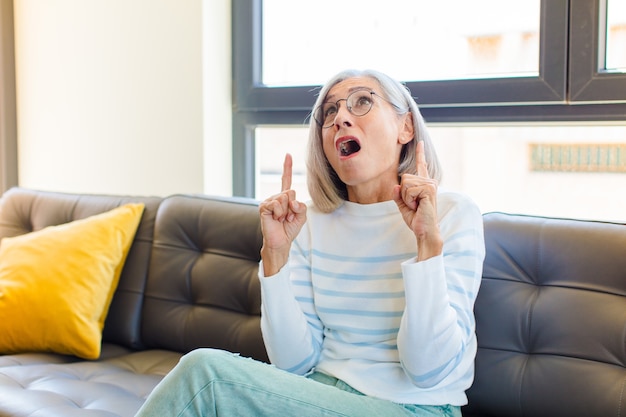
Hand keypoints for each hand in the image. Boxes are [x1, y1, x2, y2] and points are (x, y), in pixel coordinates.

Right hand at [259, 153, 306, 275]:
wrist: (281, 242)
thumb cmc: (289, 229)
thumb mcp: (301, 217)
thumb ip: (301, 206)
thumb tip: (291, 200)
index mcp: (285, 198)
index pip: (286, 180)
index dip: (287, 167)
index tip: (288, 154)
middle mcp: (276, 197)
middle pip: (291, 191)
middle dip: (293, 207)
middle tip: (287, 217)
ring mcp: (269, 201)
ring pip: (285, 198)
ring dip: (286, 212)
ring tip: (281, 219)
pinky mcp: (263, 207)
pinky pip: (277, 204)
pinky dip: (279, 213)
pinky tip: (275, 219)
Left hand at [392, 140, 442, 260]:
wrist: (424, 231)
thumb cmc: (416, 220)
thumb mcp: (403, 206)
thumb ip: (398, 195)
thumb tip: (395, 185)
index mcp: (424, 184)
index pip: (421, 166)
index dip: (420, 153)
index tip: (419, 142)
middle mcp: (429, 182)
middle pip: (404, 178)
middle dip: (403, 194)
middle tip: (414, 205)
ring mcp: (430, 185)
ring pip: (404, 183)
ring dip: (406, 198)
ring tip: (416, 206)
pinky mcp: (429, 189)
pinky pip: (408, 190)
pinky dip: (408, 200)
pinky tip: (418, 206)